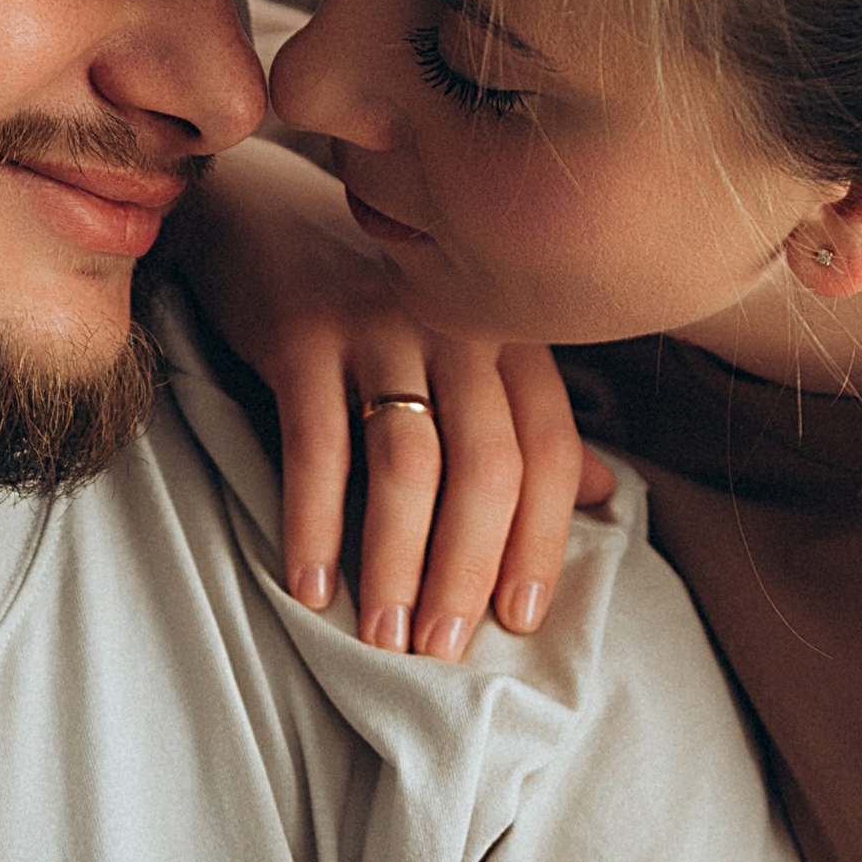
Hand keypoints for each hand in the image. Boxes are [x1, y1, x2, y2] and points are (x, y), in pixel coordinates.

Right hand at [174, 139, 611, 655]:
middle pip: (486, 465)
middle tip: (443, 650)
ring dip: (398, 560)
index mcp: (506, 335)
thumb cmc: (370, 302)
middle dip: (468, 569)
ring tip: (384, 636)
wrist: (261, 211)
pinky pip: (316, 443)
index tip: (520, 620)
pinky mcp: (302, 331)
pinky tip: (310, 586)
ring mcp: (379, 323)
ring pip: (409, 461)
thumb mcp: (458, 347)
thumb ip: (524, 418)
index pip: (546, 451)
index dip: (540, 541)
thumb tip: (600, 491)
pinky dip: (314, 523)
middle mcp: (456, 324)